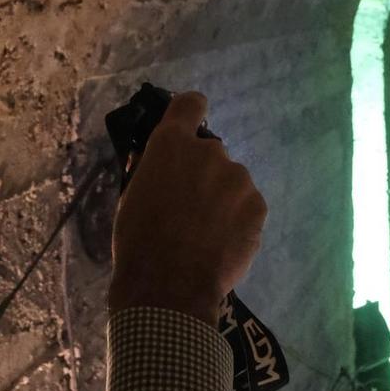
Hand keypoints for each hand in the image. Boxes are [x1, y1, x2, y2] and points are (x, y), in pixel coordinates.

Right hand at [110, 91, 267, 323]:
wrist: (169, 286)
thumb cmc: (138, 241)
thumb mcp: (131, 198)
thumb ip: (151, 172)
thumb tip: (158, 165)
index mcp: (172, 145)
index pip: (190, 104)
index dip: (190, 113)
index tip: (189, 128)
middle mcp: (210, 152)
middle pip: (210, 154)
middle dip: (203, 174)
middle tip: (190, 209)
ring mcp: (239, 179)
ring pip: (232, 183)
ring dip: (222, 199)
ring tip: (207, 235)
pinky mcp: (258, 207)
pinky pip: (247, 208)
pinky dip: (238, 222)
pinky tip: (223, 246)